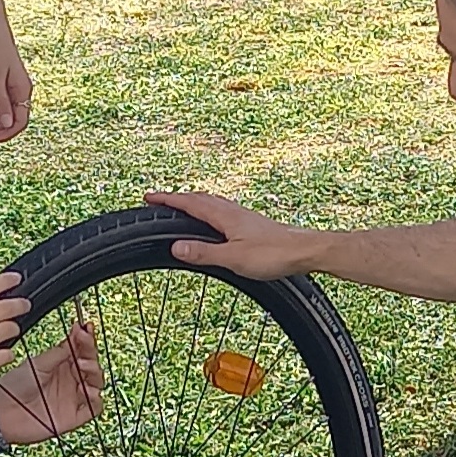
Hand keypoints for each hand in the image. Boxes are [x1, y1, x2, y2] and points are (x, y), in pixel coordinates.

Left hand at [0, 3, 32, 143]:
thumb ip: (1, 103)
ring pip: (7, 114)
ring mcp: (13, 85)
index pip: (19, 122)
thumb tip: (8, 125)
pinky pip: (2, 104)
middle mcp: (21, 89)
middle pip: (13, 120)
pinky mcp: (4, 81)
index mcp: (22, 89)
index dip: (5, 134)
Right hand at [0, 274, 28, 412]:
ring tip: (15, 331)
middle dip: (18, 305)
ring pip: (7, 329)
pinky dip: (8, 354)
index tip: (16, 278)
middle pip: (2, 308)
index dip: (4, 282)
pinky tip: (6, 356)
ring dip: (14, 329)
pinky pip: (3, 356)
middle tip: (25, 304)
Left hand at [0, 321, 101, 445]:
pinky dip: (96, 399)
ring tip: (83, 366)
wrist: (2, 411)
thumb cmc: (14, 386)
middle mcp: (70, 379)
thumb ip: (59, 352)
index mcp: (61, 364)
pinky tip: (87, 390)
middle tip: (84, 346)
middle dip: (91, 352)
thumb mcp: (37, 363)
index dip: (86, 338)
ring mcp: (73, 397)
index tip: (86, 327)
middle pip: (92, 363)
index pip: (81, 349)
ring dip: (95, 372)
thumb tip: (77, 336)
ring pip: (96, 383)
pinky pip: (94, 408)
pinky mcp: (74, 416)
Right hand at [150, 188, 315, 281]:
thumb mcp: (234, 259)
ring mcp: (244, 216)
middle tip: (159, 200)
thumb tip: (175, 248)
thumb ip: (204, 253)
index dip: (168, 199)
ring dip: (194, 202)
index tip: (149, 197)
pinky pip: (223, 211)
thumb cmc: (274, 255)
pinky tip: (216, 222)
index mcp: (225, 217)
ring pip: (212, 204)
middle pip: (200, 199)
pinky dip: (210, 211)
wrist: (306, 251)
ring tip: (182, 207)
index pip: (190, 203)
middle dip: (177, 198)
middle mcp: (233, 211)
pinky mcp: (252, 224)